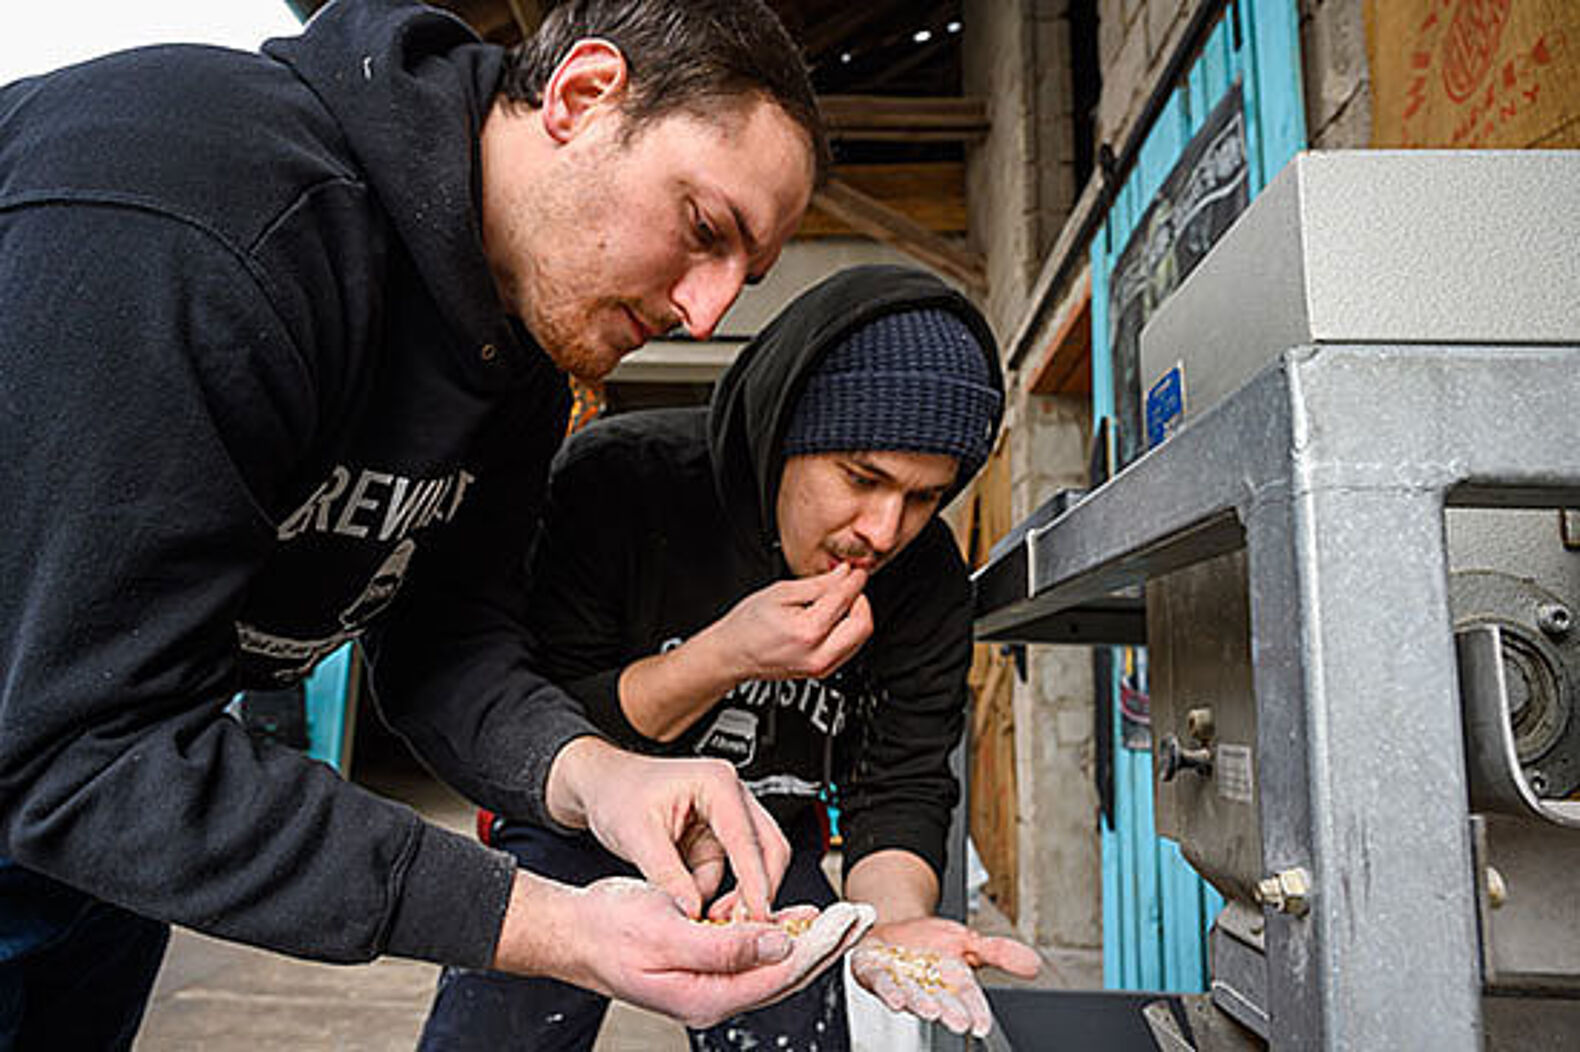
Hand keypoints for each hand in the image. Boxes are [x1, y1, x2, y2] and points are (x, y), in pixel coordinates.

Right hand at [496, 875, 873, 1029]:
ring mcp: (708, 983)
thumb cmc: (607, 932)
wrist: (572, 931)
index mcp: (705, 996)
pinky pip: (749, 955)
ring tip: (837, 916)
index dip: (816, 946)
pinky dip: (773, 934)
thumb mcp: (665, 932)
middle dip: (824, 946)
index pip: (778, 974)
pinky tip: (791, 918)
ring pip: (770, 965)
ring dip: (804, 939)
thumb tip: (773, 944)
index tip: (843, 922)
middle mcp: (712, 996)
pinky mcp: (703, 966)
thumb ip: (722, 946)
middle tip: (856, 919)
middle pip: (783, 974)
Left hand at [547, 739, 789, 918]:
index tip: (758, 917)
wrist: (602, 786)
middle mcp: (730, 795)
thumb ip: (666, 875)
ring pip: (755, 862)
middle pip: (769, 848)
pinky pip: (733, 870)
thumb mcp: (636, 834)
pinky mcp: (718, 837)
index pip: (747, 839)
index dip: (755, 882)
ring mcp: (728, 816)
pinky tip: (700, 906)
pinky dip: (721, 891)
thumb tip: (692, 910)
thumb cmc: (618, 793)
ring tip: (709, 919)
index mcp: (716, 783)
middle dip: (758, 889)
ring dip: (738, 894)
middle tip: (741, 926)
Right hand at [706, 562, 872, 681]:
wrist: (733, 655)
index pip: (845, 599)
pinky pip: (850, 647)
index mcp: (807, 631)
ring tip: (837, 602)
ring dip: (856, 615)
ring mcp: (822, 667)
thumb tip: (843, 574)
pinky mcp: (823, 671)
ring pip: (861, 637)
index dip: (854, 580)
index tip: (856, 570)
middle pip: (864, 624)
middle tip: (848, 588)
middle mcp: (819, 654)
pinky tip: (832, 618)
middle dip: (860, 601)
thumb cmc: (748, 626)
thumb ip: (817, 583)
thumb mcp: (780, 593)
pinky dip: (848, 629)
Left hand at [848, 916, 1040, 1037]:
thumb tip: (1034, 964)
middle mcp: (927, 989)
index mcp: (953, 984)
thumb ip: (1000, 952)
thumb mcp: (968, 941)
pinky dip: (888, 990)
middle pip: (941, 1003)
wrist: (893, 931)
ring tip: (930, 1010)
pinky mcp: (874, 974)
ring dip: (920, 1004)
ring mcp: (901, 983)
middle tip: (958, 1021)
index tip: (981, 1026)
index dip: (976, 1013)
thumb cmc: (929, 943)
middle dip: (949, 1012)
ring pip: (912, 996)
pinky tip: (896, 998)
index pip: (970, 1001)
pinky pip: (881, 983)